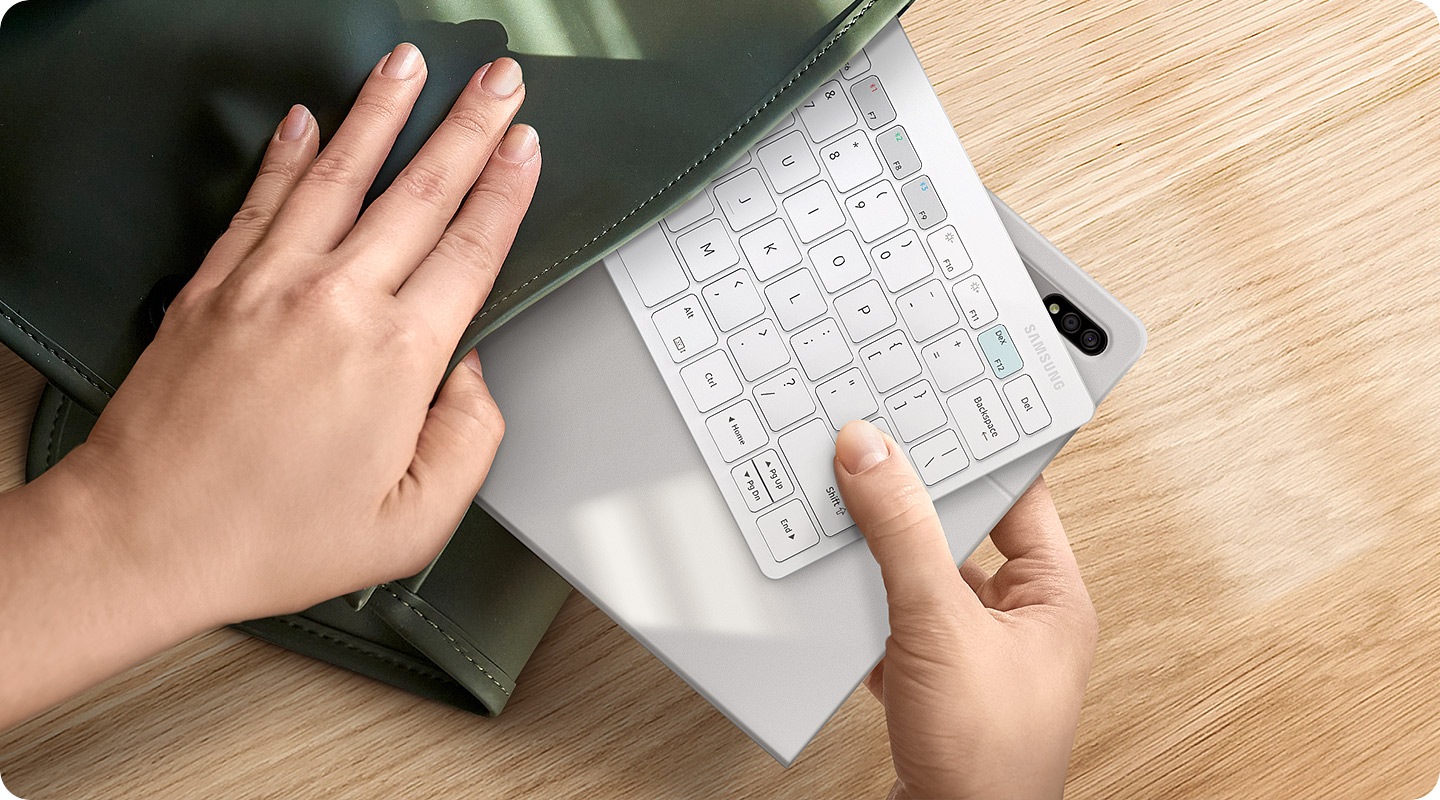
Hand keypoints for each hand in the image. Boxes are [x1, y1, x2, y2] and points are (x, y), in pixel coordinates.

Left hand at [52, 45, 539, 623]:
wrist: (144, 534)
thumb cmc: (270, 536)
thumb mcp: (410, 525)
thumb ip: (469, 443)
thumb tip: (475, 380)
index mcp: (395, 358)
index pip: (470, 249)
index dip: (506, 190)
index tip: (525, 147)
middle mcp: (335, 302)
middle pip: (420, 191)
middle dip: (469, 126)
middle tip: (498, 82)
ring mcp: (269, 283)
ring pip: (340, 174)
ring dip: (383, 113)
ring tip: (410, 66)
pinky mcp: (215, 285)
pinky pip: (262, 199)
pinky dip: (289, 153)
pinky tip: (306, 121)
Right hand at [834, 420, 1097, 799]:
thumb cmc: (985, 759)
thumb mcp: (938, 623)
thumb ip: (902, 534)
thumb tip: (875, 456)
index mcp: (1054, 599)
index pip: (1021, 495)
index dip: (978, 452)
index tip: (935, 414)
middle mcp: (1022, 624)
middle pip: (963, 535)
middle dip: (914, 506)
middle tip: (874, 458)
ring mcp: (977, 658)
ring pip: (924, 581)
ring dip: (884, 561)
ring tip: (850, 525)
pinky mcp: (936, 687)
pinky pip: (897, 626)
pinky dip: (866, 613)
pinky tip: (842, 600)